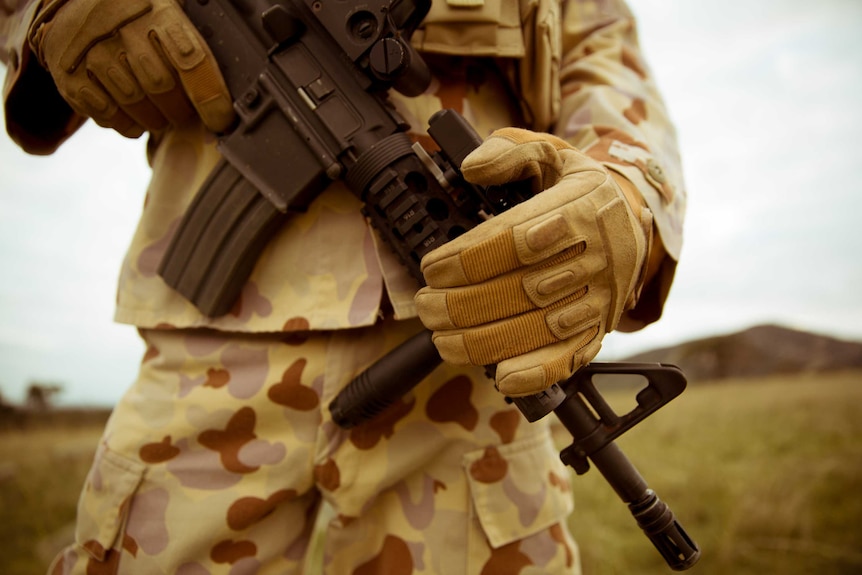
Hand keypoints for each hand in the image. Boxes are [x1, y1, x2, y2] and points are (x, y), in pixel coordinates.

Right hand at [29, 0, 233, 136]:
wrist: (71, 1)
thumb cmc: (137, 13)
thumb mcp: (170, 11)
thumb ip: (197, 45)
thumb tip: (230, 99)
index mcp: (159, 10)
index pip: (192, 59)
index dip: (211, 97)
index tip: (222, 121)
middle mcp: (123, 27)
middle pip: (161, 86)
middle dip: (179, 110)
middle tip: (184, 113)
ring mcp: (92, 49)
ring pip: (133, 101)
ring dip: (152, 119)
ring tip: (158, 114)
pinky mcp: (69, 73)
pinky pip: (104, 111)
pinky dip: (123, 122)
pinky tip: (131, 115)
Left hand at [414, 128, 651, 396]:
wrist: (633, 221)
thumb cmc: (579, 191)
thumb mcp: (551, 154)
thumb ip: (510, 151)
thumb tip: (472, 167)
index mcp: (581, 208)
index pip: (518, 239)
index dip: (468, 259)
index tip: (432, 267)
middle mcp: (595, 256)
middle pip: (522, 288)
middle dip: (463, 303)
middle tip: (426, 305)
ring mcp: (599, 297)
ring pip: (539, 327)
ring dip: (483, 340)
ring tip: (441, 338)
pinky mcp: (600, 327)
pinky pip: (572, 357)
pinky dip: (536, 373)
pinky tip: (502, 376)